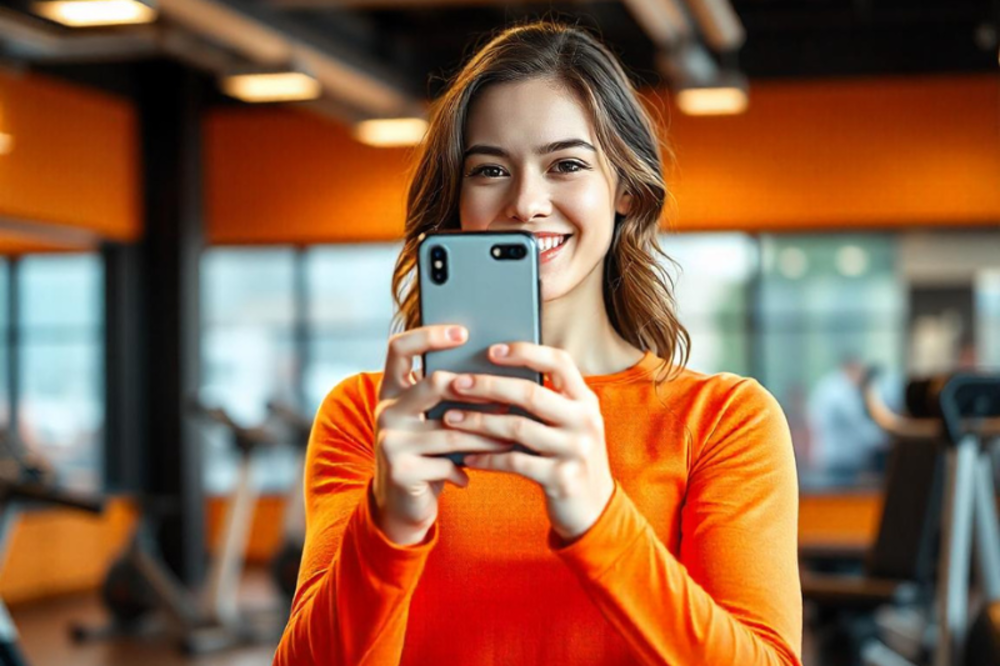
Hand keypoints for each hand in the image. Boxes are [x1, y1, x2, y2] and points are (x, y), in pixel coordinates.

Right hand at [373, 326, 511, 545]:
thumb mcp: (430, 421)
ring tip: (511, 437)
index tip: (463, 332)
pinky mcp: (400, 470)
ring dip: (487, 434)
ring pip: (451, 428)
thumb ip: (447, 399)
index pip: (399, 348)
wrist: (400, 505)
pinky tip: (478, 471)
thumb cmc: (426, 453)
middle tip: (506, 399)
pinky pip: (448, 461)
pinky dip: (468, 466)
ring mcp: (390, 440)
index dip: (429, 334)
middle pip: (433, 384)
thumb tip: (499, 374)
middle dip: (476, 391)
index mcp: (391, 390)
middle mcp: (385, 410)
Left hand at [441, 343, 613, 540]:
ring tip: (451, 418)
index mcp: (586, 400)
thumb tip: (492, 374)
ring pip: (517, 427)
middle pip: (531, 393)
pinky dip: (487, 458)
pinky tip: (467, 457)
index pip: (559, 361)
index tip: (491, 350)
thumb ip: (547, 401)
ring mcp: (576, 450)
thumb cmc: (569, 457)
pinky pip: (515, 461)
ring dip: (479, 422)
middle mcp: (585, 421)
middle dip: (488, 386)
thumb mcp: (570, 424)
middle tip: (457, 384)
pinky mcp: (562, 478)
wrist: (595, 508)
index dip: (524, 352)